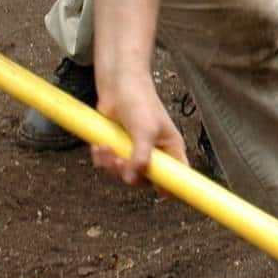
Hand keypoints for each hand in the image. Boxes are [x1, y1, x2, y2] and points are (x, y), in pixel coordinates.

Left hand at [90, 67, 186, 186]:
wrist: (118, 83)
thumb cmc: (140, 101)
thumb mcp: (145, 131)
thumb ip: (141, 158)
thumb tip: (132, 179)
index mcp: (170, 148)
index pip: (178, 176)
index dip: (171, 188)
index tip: (159, 194)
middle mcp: (154, 151)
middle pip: (144, 180)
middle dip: (128, 173)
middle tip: (120, 160)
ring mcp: (134, 149)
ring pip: (123, 173)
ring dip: (110, 163)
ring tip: (106, 148)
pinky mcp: (117, 145)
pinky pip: (108, 163)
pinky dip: (101, 156)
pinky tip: (100, 143)